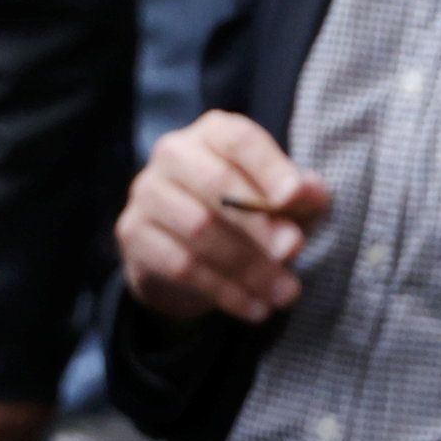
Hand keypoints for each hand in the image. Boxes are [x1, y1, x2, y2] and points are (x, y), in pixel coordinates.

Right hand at [114, 110, 333, 325]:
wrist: (188, 254)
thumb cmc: (247, 213)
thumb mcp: (283, 201)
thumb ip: (301, 194)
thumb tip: (307, 193)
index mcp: (214, 133)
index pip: (239, 139)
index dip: (268, 167)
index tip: (294, 197)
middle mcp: (174, 153)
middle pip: (216, 185)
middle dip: (259, 223)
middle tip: (293, 251)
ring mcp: (147, 193)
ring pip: (198, 230)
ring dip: (248, 267)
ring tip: (285, 292)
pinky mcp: (133, 233)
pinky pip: (181, 265)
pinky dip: (225, 291)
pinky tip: (256, 307)